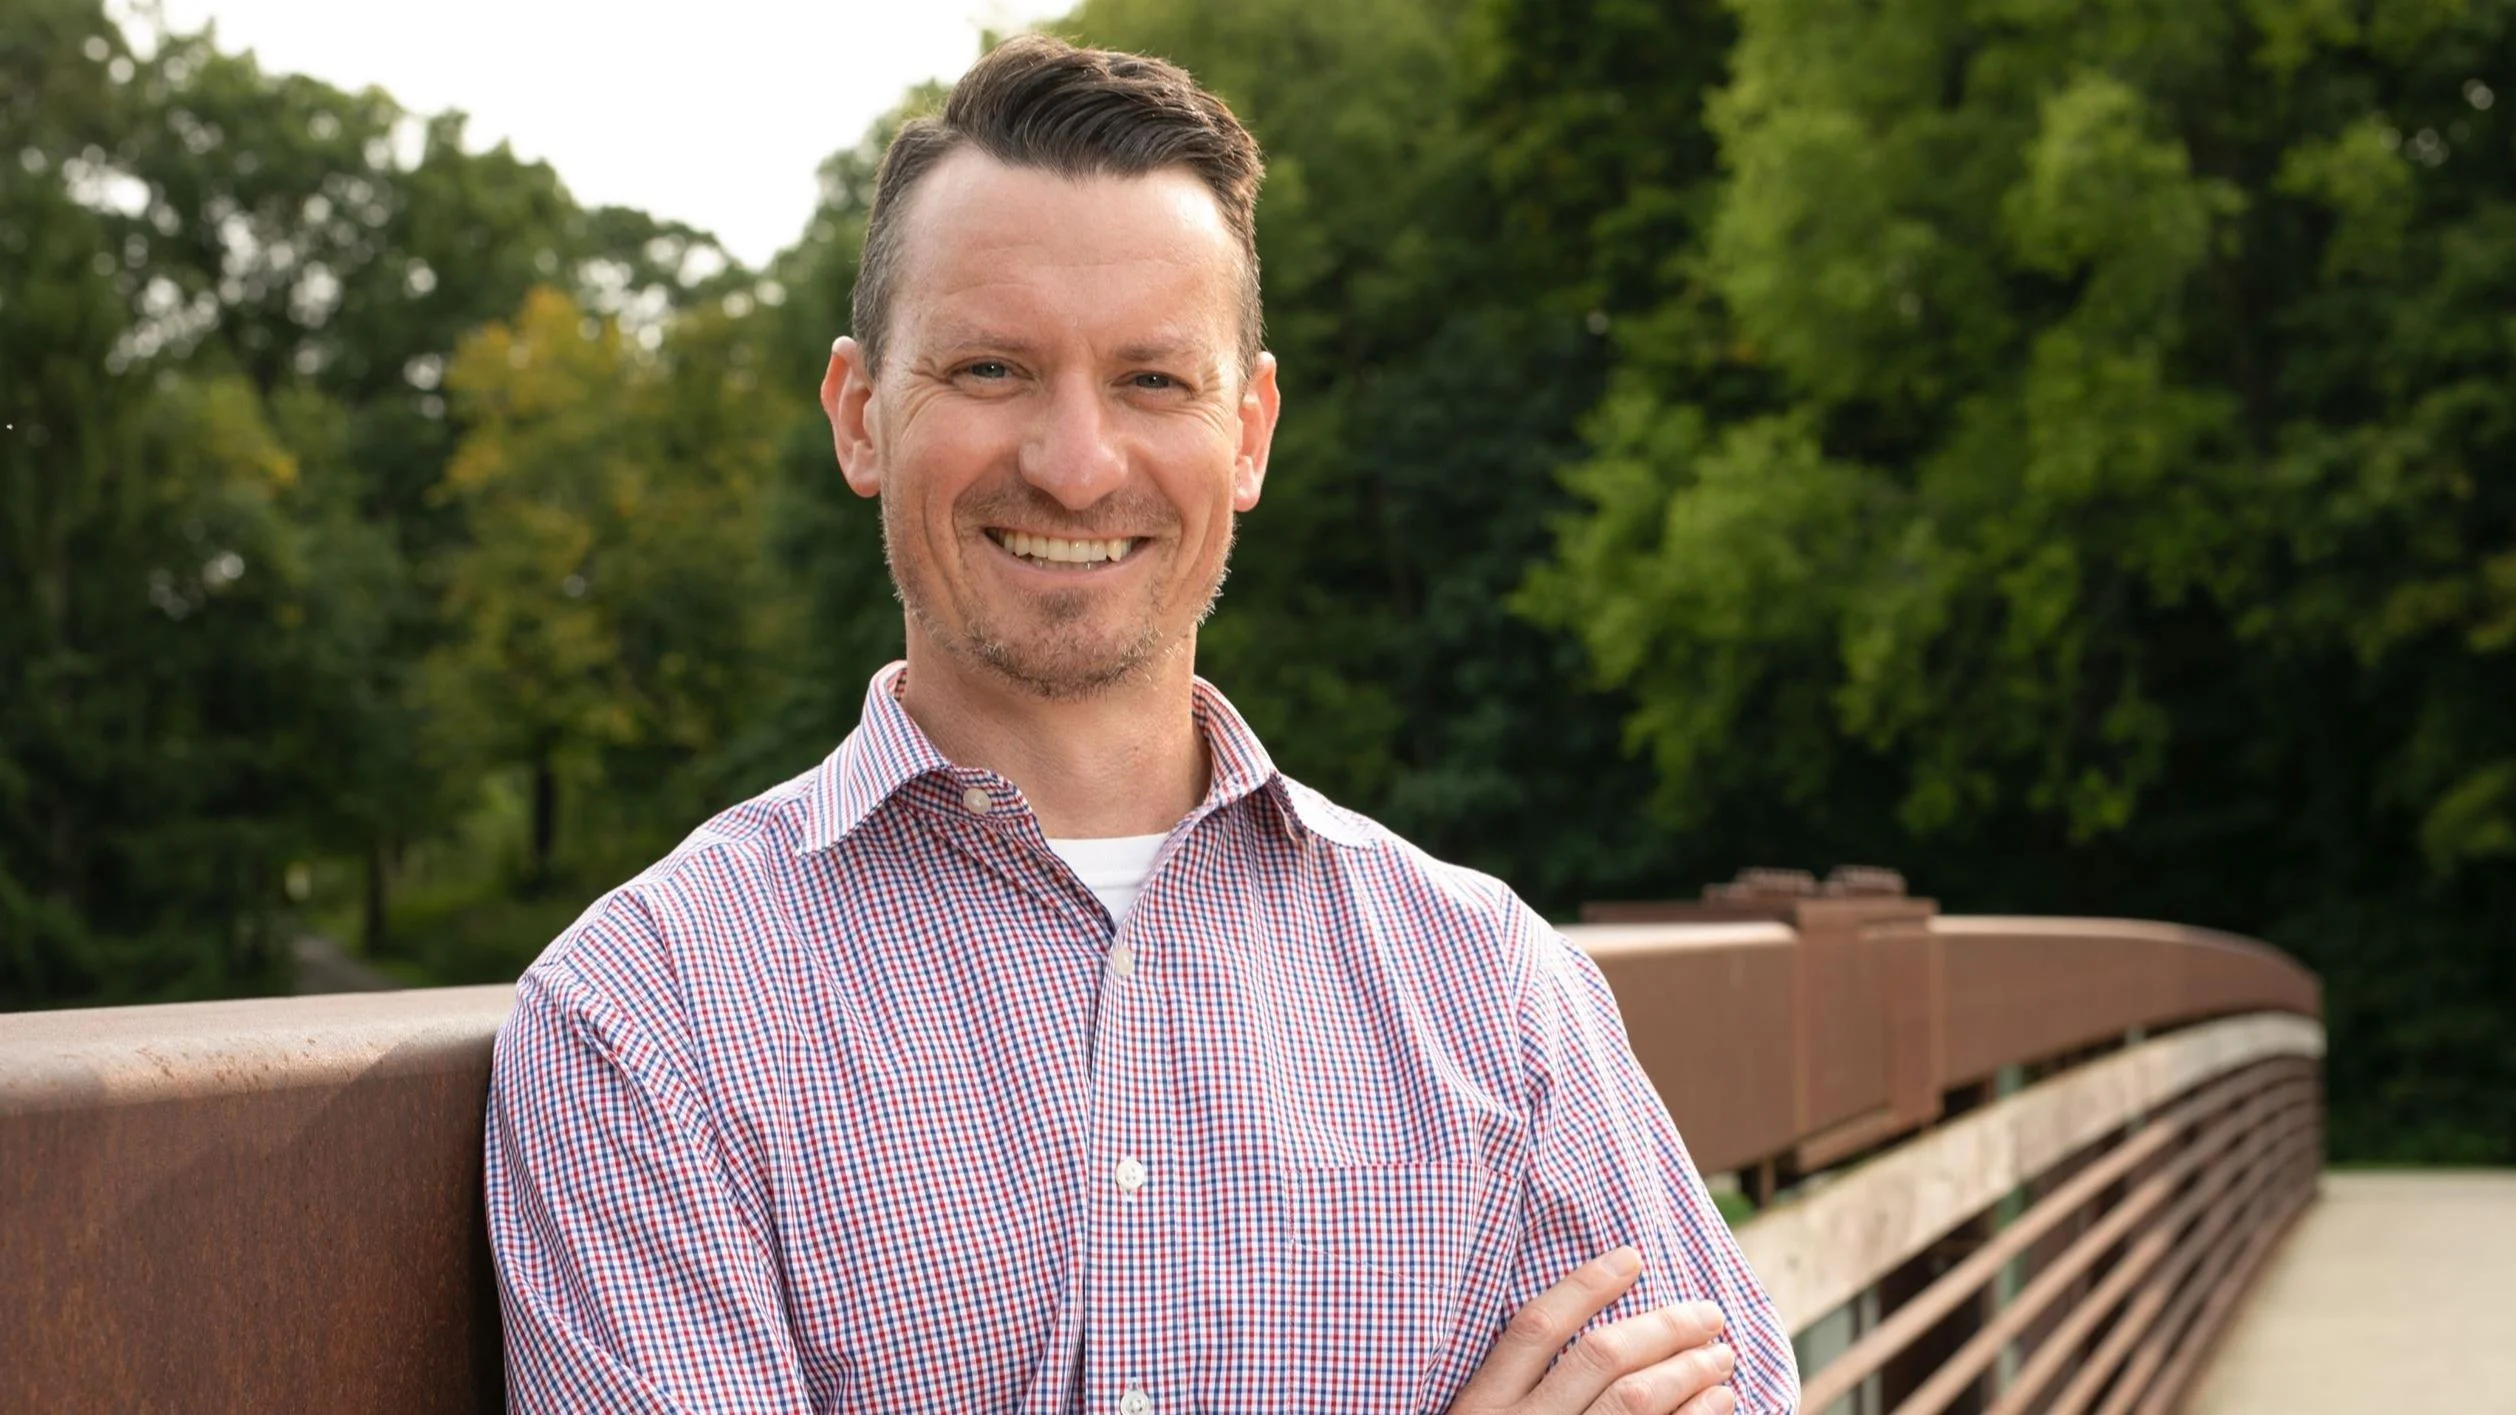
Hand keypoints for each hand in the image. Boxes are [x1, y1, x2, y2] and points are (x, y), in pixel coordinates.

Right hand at [1446, 1246, 1737, 1414]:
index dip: (1586, 1285)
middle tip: (1709, 1315)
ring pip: (1635, 1401)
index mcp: (1481, 1409)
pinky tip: (1719, 1406)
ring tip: (1721, 1358)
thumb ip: (1524, 1391)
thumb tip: (1605, 1339)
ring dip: (1690, 1371)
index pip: (1535, 1327)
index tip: (1633, 1257)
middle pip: (1601, 1357)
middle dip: (1665, 1327)